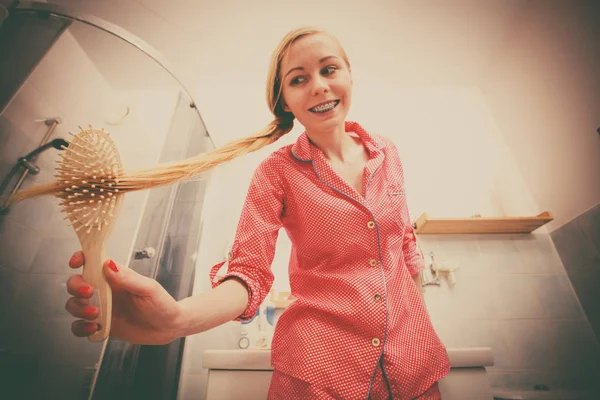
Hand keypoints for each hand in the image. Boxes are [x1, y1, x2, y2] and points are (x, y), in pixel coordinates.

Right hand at [65, 251, 183, 344]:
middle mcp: (105, 290)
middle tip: (89, 293)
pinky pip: (80, 326)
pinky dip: (81, 328)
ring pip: (74, 304)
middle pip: (76, 283)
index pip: (92, 262)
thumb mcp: (148, 289)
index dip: (80, 259)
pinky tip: (94, 329)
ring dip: (78, 309)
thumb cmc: (162, 304)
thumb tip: (108, 264)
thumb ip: (128, 278)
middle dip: (76, 287)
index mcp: (116, 276)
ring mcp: (101, 308)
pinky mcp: (101, 325)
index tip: (75, 263)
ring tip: (95, 315)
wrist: (168, 328)